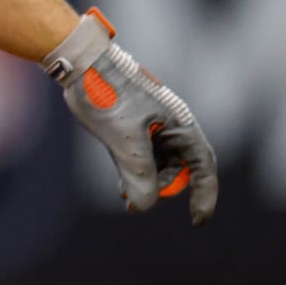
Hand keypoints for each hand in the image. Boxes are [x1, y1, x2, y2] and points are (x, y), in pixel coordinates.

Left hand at [43, 9, 218, 225]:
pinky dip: (135, 173)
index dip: (204, 196)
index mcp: (180, 123)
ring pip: (159, 166)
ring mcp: (154, 126)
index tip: (196, 221)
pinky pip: (144, 157)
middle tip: (134, 203)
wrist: (81, 62)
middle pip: (179, 170)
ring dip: (145, 183)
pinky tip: (121, 186)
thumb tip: (143, 205)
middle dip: (161, 190)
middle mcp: (172, 126)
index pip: (203, 167)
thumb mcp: (123, 137)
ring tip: (125, 196)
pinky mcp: (135, 126)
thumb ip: (137, 172)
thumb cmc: (106, 92)